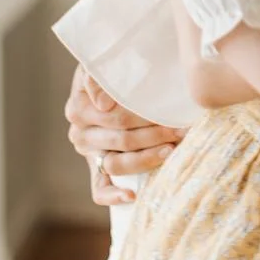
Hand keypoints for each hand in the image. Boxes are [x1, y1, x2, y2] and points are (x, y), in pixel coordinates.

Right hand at [65, 64, 188, 205]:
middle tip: (182, 130)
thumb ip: (97, 78)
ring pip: (116, 164)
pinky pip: (98, 189)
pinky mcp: (95, 168)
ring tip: (171, 150)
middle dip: (155, 135)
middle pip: (121, 140)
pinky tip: (131, 197)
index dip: (144, 118)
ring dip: (146, 159)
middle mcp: (80, 132)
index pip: (115, 119)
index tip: (170, 115)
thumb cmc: (113, 66)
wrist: (109, 73)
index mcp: (78, 107)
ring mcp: (88, 153)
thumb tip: (103, 104)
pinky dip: (112, 196)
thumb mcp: (104, 63)